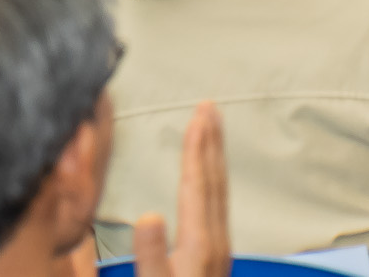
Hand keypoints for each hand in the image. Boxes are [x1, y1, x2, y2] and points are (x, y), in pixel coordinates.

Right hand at [132, 100, 228, 276]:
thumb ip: (149, 258)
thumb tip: (148, 215)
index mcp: (196, 250)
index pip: (196, 190)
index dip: (195, 151)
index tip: (197, 116)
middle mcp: (212, 248)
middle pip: (213, 186)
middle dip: (210, 146)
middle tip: (209, 108)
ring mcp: (216, 255)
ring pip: (219, 196)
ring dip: (213, 159)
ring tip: (210, 130)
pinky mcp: (213, 262)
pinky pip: (217, 208)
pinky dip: (211, 183)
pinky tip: (206, 180)